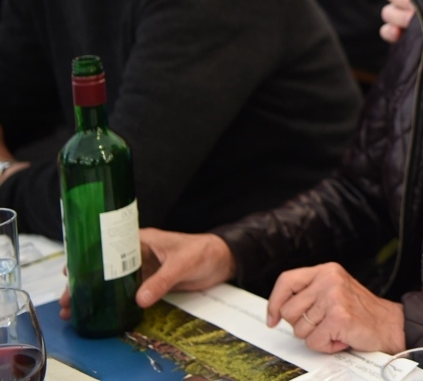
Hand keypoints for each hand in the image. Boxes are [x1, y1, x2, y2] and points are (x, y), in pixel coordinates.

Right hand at [59, 229, 233, 321]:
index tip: (70, 271)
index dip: (87, 257)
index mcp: (142, 240)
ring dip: (96, 294)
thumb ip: (162, 281)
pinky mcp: (151, 282)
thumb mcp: (182, 264)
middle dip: (85, 282)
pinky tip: (101, 312)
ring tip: (75, 310)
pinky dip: (113, 301)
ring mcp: (143, 269)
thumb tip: (139, 299)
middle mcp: (138, 253)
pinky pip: (128, 292)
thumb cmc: (205, 251)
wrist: (224, 261)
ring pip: (113, 281)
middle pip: (105, 267)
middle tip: (68, 299)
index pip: (108, 245)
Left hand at [266, 262, 405, 353]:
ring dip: (316, 337)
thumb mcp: (334, 291)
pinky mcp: (338, 317)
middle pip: (289, 310)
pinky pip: (314, 341)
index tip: (272, 318)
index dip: (275, 302)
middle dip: (302, 324)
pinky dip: (326, 346)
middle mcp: (329, 280)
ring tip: (335, 329)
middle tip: (323, 323)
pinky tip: (341, 337)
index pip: (287, 281)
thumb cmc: (362, 312)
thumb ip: (311, 293)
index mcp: (327, 271)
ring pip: (299, 329)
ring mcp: (334, 297)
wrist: (390, 325)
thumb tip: (278, 309)